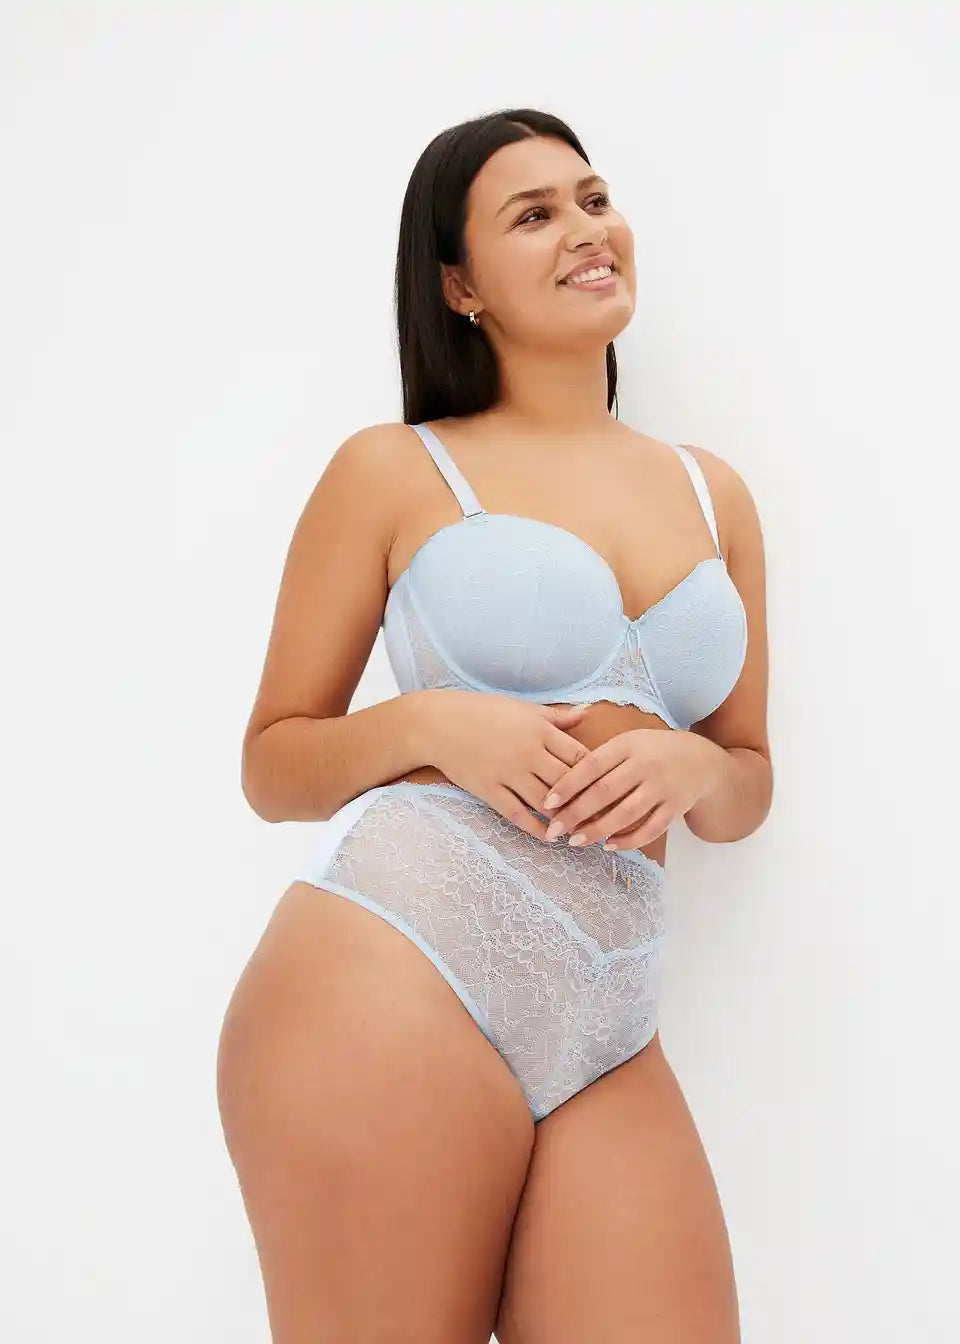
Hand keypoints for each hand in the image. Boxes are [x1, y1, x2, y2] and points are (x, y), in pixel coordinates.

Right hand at [422, 690, 591, 840]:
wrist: (439, 724)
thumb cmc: (483, 712)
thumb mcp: (524, 708)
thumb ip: (558, 716)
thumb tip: (589, 712)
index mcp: (541, 730)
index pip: (581, 756)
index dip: (599, 774)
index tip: (612, 788)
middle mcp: (529, 753)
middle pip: (569, 783)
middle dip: (589, 802)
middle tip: (606, 818)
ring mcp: (509, 773)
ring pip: (547, 803)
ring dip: (566, 819)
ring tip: (582, 832)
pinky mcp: (490, 790)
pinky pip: (518, 815)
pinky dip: (536, 829)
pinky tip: (549, 837)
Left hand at [539, 728, 723, 849]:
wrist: (701, 759)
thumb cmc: (652, 751)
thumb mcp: (628, 742)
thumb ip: (599, 758)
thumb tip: (560, 781)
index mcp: (627, 745)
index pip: (591, 765)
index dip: (568, 785)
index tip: (547, 803)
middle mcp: (645, 764)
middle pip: (605, 792)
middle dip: (576, 813)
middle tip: (554, 830)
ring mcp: (662, 787)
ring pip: (626, 814)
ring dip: (598, 830)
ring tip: (576, 841)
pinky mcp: (676, 807)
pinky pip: (650, 829)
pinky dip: (629, 840)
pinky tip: (609, 846)